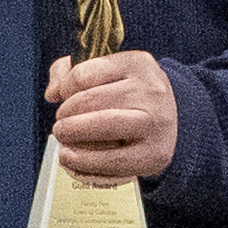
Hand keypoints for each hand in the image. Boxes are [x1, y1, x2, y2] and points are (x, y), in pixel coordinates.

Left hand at [45, 48, 180, 186]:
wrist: (174, 121)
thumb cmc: (130, 96)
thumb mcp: (107, 72)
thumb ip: (70, 72)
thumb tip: (53, 93)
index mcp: (136, 64)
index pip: (82, 75)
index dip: (65, 89)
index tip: (65, 98)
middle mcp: (150, 90)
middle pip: (88, 101)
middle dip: (65, 116)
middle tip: (62, 125)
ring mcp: (155, 123)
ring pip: (100, 127)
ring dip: (72, 136)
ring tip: (63, 141)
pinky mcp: (154, 154)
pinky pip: (111, 161)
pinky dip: (84, 163)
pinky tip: (72, 160)